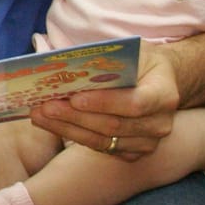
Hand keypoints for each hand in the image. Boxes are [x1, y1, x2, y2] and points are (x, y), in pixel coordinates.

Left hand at [30, 47, 178, 160]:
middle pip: (113, 125)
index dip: (104, 103)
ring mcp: (148, 142)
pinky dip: (73, 135)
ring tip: (39, 114)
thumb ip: (103, 59)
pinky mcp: (133, 153)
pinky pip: (100, 147)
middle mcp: (160, 123)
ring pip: (102, 140)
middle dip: (75, 116)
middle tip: (45, 106)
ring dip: (67, 128)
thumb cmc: (140, 62)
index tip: (74, 98)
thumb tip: (60, 62)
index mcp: (164, 94)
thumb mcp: (129, 51)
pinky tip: (51, 123)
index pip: (135, 104)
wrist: (160, 81)